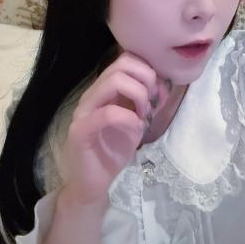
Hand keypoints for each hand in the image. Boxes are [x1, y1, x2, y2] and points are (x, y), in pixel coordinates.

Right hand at [59, 50, 171, 204]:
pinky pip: (108, 113)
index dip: (148, 70)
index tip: (158, 94)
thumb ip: (147, 102)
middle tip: (152, 104)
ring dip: (139, 96)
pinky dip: (129, 118)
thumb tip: (164, 85)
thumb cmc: (114, 151)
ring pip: (114, 81)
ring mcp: (84, 110)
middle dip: (146, 80)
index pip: (126, 59)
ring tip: (143, 116)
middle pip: (122, 64)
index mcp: (105, 90)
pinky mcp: (80, 130)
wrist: (93, 183)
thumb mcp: (137, 121)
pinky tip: (135, 130)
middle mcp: (93, 94)